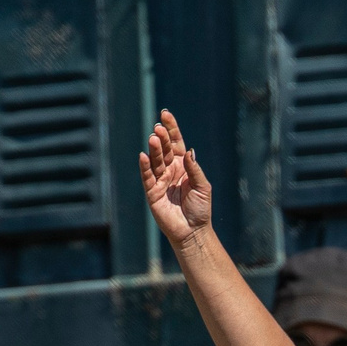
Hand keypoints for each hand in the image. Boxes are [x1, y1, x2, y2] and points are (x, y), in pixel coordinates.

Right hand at [138, 110, 214, 251]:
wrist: (193, 231)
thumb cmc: (200, 208)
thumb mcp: (203, 186)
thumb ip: (194, 168)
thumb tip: (188, 152)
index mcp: (183, 165)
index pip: (175, 143)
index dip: (171, 128)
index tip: (165, 114)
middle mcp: (170, 170)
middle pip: (164, 149)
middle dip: (162, 138)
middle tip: (158, 128)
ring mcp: (160, 181)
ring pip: (155, 161)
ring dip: (154, 149)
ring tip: (153, 138)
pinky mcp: (152, 193)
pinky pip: (147, 177)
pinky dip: (145, 166)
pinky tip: (143, 156)